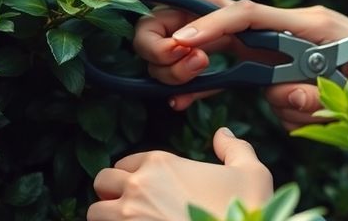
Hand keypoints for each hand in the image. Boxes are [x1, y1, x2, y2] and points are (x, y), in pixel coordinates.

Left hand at [87, 128, 272, 219]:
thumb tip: (223, 134)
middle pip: (102, 183)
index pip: (125, 162)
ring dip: (107, 216)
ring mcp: (128, 219)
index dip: (133, 174)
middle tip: (131, 205)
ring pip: (95, 212)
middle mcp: (138, 188)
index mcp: (161, 164)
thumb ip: (235, 149)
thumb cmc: (245, 209)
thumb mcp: (251, 173)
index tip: (146, 187)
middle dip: (112, 193)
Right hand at [133, 0, 347, 123]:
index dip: (212, 24)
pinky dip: (212, 84)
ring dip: (210, 70)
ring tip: (213, 92)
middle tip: (170, 52)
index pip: (250, 14)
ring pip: (228, 49)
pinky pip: (240, 73)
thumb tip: (284, 98)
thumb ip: (317, 95)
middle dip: (188, 25)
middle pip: (228, 14)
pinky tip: (182, 98)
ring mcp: (284, 46)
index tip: (184, 43)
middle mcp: (291, 27)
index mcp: (310, 23)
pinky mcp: (280, 67)